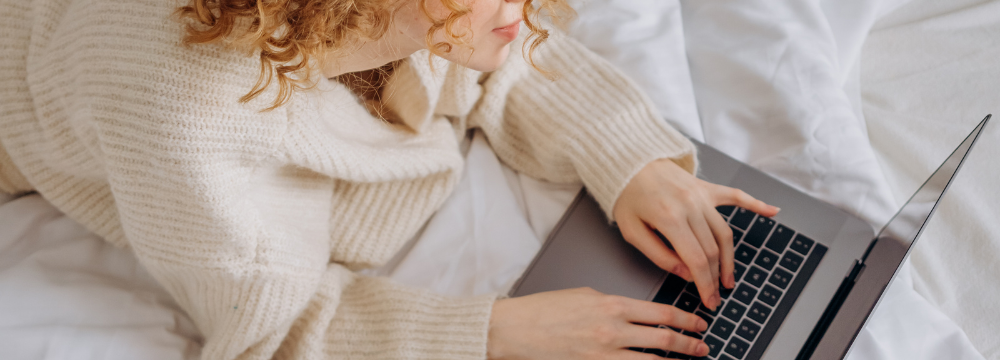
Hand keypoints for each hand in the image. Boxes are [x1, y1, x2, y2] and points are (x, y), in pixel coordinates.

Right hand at [487, 288, 710, 358]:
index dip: (686, 319)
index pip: (662, 313)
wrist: (515, 329)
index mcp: (612, 305)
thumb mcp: (585, 296)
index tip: (699, 323)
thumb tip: (636, 313)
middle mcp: (612, 330)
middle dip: (689, 343)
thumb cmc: (545, 310)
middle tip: (703, 346)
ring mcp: (604, 354)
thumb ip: (614, 304)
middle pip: (664, 339)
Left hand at [613, 158, 778, 310]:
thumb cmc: (627, 196)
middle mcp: (691, 206)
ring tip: (728, 278)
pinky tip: (773, 211)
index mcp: (670, 218)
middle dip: (715, 278)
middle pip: (712, 250)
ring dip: (730, 259)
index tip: (708, 299)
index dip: (704, 284)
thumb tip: (685, 273)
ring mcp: (702, 195)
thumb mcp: (631, 231)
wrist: (628, 162)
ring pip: (725, 233)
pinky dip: (756, 204)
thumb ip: (658, 255)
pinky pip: (736, 196)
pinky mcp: (706, 187)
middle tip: (716, 296)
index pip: (696, 259)